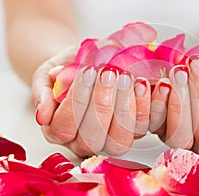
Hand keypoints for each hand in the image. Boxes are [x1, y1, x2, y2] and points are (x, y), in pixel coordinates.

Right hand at [32, 48, 150, 156]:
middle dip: (102, 105)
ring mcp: (112, 139)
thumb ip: (42, 93)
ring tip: (126, 77)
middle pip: (92, 140)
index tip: (86, 72)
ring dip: (125, 109)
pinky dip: (148, 106)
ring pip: (120, 141)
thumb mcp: (47, 74)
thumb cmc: (67, 69)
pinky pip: (145, 128)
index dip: (76, 103)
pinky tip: (144, 83)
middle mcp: (85, 141)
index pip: (63, 129)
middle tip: (108, 73)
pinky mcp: (135, 130)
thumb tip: (42, 116)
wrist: (86, 65)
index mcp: (58, 130)